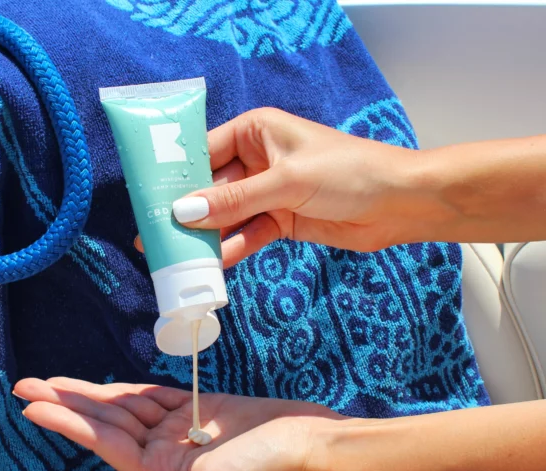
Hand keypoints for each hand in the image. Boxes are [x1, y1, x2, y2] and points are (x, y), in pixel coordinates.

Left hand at [14, 377, 344, 470]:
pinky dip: (129, 389)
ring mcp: (180, 430)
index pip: (102, 443)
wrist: (307, 443)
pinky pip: (154, 396)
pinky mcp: (198, 409)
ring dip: (91, 393)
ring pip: (126, 407)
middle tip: (25, 384)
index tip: (31, 406)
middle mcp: (164, 454)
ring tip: (52, 380)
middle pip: (106, 422)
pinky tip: (104, 385)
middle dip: (67, 403)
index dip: (66, 423)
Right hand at [135, 108, 442, 266]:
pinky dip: (233, 249)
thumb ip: (235, 199)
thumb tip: (184, 212)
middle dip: (187, 212)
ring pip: (228, 215)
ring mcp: (269, 192)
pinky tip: (214, 265)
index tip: (147, 199)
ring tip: (176, 258)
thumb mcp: (286, 181)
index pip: (204, 151)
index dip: (175, 175)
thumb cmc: (348, 171)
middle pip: (211, 187)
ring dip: (207, 236)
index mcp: (255, 131)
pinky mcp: (282, 220)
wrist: (398, 203)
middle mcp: (257, 159)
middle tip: (154, 236)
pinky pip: (248, 235)